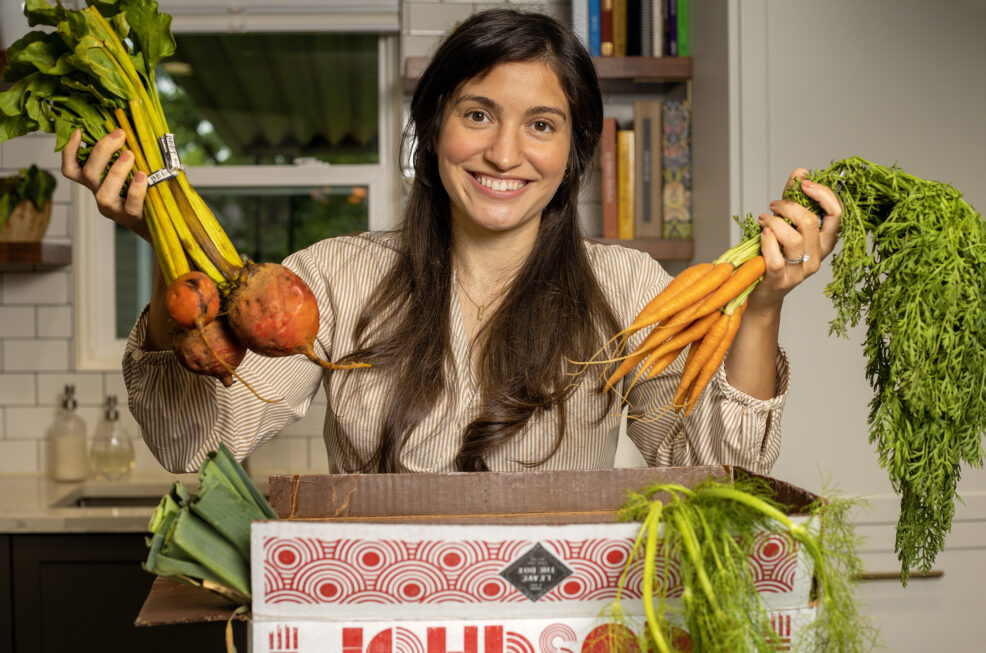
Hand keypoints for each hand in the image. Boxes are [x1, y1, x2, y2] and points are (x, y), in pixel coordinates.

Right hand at [61, 128, 151, 240]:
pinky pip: (130, 204)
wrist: (161, 219)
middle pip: (88, 174)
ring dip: (115, 171)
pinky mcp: (131, 217)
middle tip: (120, 134)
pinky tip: (143, 175)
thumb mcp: (132, 168)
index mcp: (96, 181)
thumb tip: (128, 126)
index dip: (70, 151)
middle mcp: (99, 193)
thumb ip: (125, 152)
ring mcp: (114, 208)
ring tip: (130, 154)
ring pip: (104, 192)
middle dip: (101, 151)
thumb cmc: (145, 188)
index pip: (71, 169)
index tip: (78, 131)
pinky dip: (135, 189)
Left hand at [749, 167, 841, 312]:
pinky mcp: (781, 281)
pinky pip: (777, 258)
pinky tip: (762, 233)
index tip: (804, 183)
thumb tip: (801, 172)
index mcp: (824, 243)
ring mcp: (800, 272)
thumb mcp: (787, 225)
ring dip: (775, 221)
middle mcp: (817, 258)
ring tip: (764, 219)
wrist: (762, 292)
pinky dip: (767, 240)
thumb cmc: (776, 255)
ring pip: (794, 238)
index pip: (836, 214)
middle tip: (773, 205)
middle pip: (811, 222)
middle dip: (789, 205)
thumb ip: (794, 200)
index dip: (822, 194)